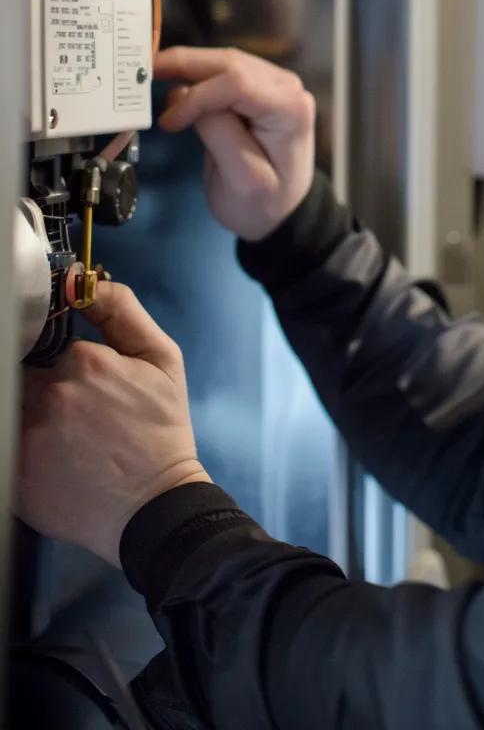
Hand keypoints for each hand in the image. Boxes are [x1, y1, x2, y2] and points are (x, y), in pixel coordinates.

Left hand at [18, 277, 209, 566]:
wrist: (155, 508)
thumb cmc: (162, 432)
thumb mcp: (162, 360)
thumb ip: (122, 310)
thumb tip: (82, 280)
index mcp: (85, 362)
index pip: (48, 341)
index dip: (62, 359)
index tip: (80, 380)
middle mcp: (51, 397)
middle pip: (27, 375)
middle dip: (46, 388)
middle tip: (79, 415)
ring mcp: (27, 437)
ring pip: (17, 409)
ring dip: (34, 418)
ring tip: (68, 440)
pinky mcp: (15, 474)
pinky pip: (10, 444)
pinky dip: (28, 448)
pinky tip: (56, 461)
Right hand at [153, 46, 315, 240]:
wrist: (281, 213)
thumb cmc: (264, 203)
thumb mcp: (243, 181)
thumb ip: (220, 135)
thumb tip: (185, 95)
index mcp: (289, 109)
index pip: (237, 83)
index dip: (197, 95)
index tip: (168, 121)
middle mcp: (286, 88)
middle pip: (229, 63)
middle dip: (184, 63)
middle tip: (144, 70)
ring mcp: (274, 85)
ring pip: (223, 61)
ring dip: (186, 64)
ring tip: (151, 72)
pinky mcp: (258, 88)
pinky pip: (223, 71)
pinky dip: (195, 73)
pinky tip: (172, 79)